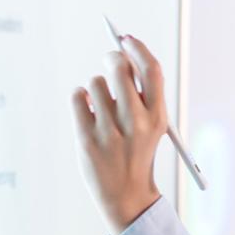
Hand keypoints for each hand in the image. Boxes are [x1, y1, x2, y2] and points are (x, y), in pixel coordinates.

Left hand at [70, 34, 166, 234]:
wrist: (126, 195)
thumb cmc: (137, 151)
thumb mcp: (152, 124)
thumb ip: (142, 93)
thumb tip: (124, 51)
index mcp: (157, 117)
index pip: (150, 69)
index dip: (138, 48)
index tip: (127, 39)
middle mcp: (135, 122)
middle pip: (119, 68)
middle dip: (112, 59)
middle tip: (110, 62)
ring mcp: (109, 131)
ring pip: (95, 82)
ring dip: (95, 87)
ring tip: (100, 105)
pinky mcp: (86, 139)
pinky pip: (77, 96)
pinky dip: (80, 97)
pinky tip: (87, 110)